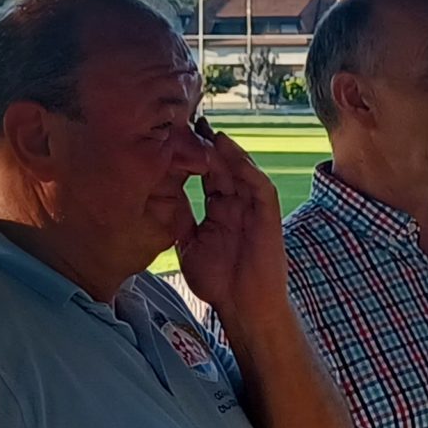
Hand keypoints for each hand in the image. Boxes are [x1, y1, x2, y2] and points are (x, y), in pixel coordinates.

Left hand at [175, 126, 286, 323]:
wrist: (244, 307)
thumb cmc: (218, 282)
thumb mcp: (189, 245)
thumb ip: (180, 219)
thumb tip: (158, 197)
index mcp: (219, 209)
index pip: (204, 174)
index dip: (189, 156)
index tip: (168, 138)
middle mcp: (237, 203)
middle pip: (221, 165)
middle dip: (205, 143)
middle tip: (185, 121)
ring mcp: (253, 206)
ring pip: (240, 168)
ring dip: (223, 149)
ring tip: (205, 128)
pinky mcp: (268, 213)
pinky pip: (257, 183)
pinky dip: (244, 166)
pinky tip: (227, 151)